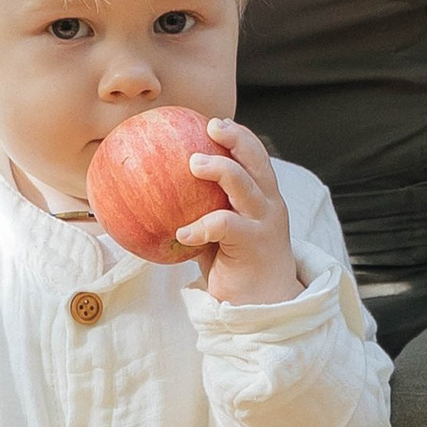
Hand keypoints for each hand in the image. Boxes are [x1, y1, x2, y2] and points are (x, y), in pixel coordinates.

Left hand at [175, 117, 299, 305]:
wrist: (265, 303)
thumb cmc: (236, 264)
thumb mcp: (220, 232)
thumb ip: (202, 210)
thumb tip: (156, 195)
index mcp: (264, 196)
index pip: (256, 156)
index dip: (239, 136)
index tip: (214, 123)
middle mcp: (269, 204)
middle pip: (256, 161)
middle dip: (235, 138)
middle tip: (210, 127)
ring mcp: (264, 223)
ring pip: (245, 185)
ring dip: (220, 170)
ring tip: (193, 164)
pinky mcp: (254, 244)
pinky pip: (225, 226)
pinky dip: (202, 225)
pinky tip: (182, 233)